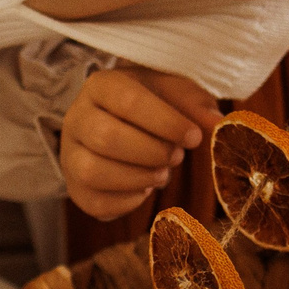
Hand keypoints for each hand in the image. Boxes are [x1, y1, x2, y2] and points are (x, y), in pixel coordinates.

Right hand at [61, 67, 220, 220]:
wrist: (124, 124)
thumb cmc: (154, 105)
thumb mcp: (176, 94)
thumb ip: (196, 105)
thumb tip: (218, 123)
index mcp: (100, 85)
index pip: (127, 101)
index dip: (165, 123)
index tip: (194, 136)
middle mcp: (76, 117)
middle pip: (106, 138)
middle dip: (152, 152)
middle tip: (176, 155)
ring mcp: (69, 154)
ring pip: (94, 172)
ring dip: (139, 177)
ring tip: (161, 172)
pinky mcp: (75, 187)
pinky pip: (96, 202)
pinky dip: (129, 201)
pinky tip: (144, 186)